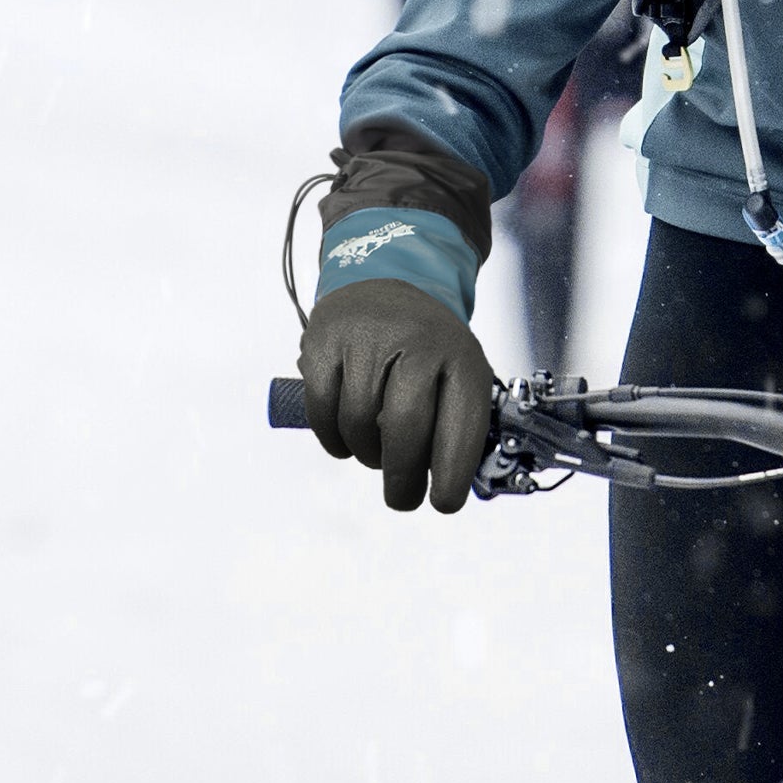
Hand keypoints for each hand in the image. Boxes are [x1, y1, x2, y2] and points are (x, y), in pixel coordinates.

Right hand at [297, 278, 497, 512]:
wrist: (388, 279)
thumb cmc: (428, 346)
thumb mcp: (459, 372)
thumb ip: (457, 423)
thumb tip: (448, 484)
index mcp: (461, 356)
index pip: (460, 423)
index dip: (451, 472)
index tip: (444, 502)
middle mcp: (416, 342)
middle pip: (404, 428)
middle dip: (402, 477)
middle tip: (402, 499)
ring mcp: (366, 338)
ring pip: (359, 423)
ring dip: (367, 454)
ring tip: (377, 455)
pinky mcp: (324, 341)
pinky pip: (322, 409)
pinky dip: (333, 438)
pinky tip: (347, 442)